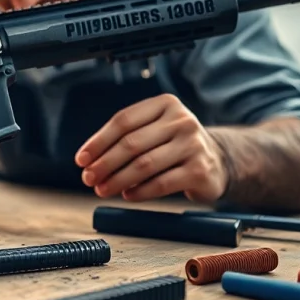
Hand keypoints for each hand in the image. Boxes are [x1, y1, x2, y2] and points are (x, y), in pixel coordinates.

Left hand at [74, 94, 228, 202]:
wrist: (218, 161)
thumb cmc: (173, 145)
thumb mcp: (154, 129)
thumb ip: (125, 137)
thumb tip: (88, 160)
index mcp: (165, 104)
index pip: (123, 120)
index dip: (98, 141)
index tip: (81, 160)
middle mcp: (182, 120)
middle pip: (132, 143)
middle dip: (104, 163)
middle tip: (88, 178)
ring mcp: (193, 145)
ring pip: (144, 165)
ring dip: (117, 180)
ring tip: (102, 190)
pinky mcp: (199, 170)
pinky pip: (161, 183)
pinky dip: (139, 191)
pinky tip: (127, 195)